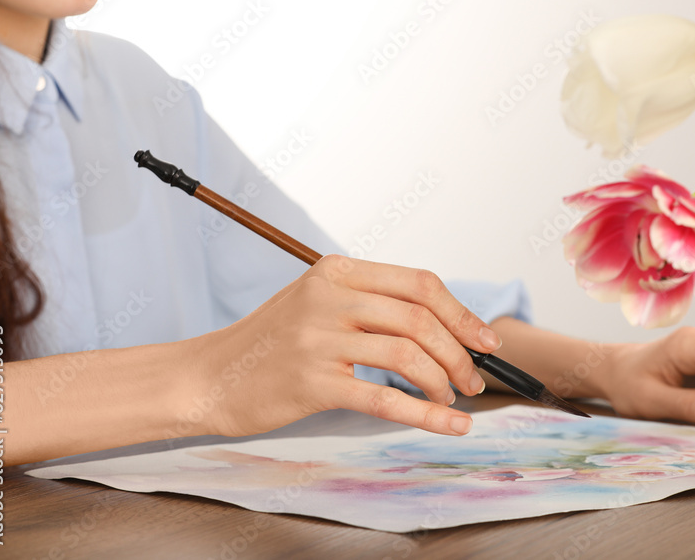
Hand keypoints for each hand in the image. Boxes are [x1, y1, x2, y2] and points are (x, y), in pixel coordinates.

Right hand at [187, 255, 500, 438]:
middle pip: (420, 319)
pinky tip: (448, 424)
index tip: (486, 341)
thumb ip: (371, 302)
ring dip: (443, 382)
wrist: (208, 377)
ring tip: (451, 400)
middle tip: (473, 380)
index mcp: (336, 270)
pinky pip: (384, 400)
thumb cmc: (272, 343)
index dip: (461, 313)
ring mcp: (317, 339)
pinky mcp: (310, 383)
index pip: (419, 283)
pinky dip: (425, 415)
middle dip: (459, 352)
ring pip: (408, 356)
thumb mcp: (317, 302)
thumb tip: (446, 324)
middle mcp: (328, 297)